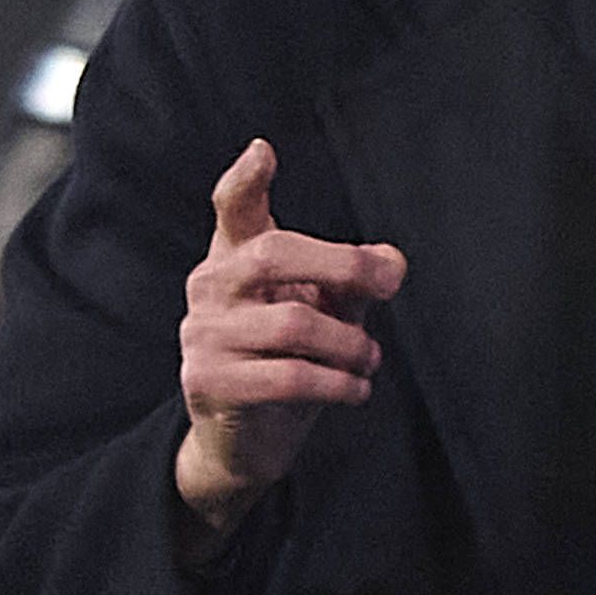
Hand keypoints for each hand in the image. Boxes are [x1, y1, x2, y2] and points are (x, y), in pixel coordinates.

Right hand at [174, 139, 404, 552]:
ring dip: (350, 345)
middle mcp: (209, 287)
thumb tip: (393, 263)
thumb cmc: (285, 366)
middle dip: (343, 265)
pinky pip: (288, 376)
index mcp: (234, 260)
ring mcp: (202, 334)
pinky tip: (356, 389)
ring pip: (295, 325)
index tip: (264, 151)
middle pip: (274, 253)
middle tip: (388, 285)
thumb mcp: (324, 317)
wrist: (242, 443)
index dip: (245, 180)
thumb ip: (354, 285)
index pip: (231, 209)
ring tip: (369, 359)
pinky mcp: (208, 381)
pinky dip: (336, 383)